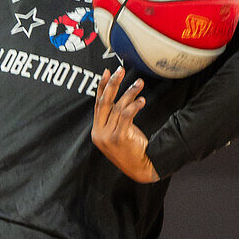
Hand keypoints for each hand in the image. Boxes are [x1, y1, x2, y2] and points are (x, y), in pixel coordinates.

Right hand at [91, 68, 157, 183]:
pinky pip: (126, 116)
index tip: (108, 72)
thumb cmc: (130, 148)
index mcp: (97, 130)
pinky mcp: (119, 138)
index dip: (102, 87)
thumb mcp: (118, 131)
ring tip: (140, 84)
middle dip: (113, 84)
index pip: (98, 104)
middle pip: (104, 103)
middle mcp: (99, 133)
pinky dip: (134, 106)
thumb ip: (114, 117)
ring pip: (117, 108)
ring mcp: (108, 137)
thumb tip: (117, 95)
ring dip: (129, 93)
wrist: (138, 168)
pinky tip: (141, 100)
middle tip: (121, 70)